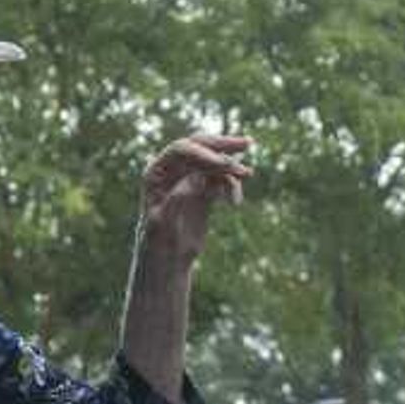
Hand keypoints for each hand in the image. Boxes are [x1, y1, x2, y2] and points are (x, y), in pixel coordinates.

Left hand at [139, 131, 254, 265]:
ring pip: (214, 164)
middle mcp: (171, 171)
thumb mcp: (164, 223)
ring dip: (232, 169)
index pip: (180, 150)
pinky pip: (221, 181)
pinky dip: (232, 187)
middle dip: (223, 145)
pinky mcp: (202, 192)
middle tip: (248, 143)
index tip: (224, 164)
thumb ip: (178, 198)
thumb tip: (197, 177)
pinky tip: (236, 202)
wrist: (167, 260)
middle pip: (199, 147)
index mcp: (156, 172)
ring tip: (247, 175)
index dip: (203, 153)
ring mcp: (188, 179)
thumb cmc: (158, 243)